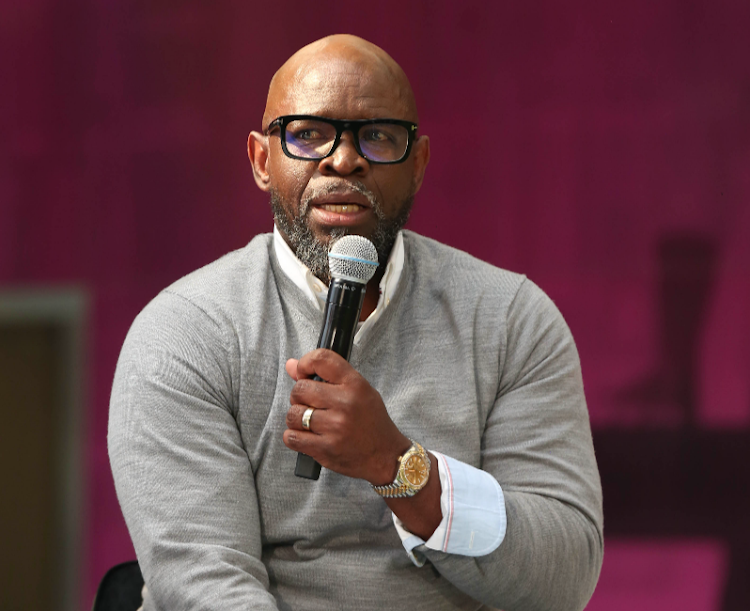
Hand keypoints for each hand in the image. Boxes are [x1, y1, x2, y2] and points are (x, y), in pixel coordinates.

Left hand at [283, 348, 410, 484]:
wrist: (385, 455)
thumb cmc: (371, 421)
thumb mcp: (358, 391)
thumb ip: (326, 376)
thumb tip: (290, 365)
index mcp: (355, 384)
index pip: (321, 359)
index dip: (304, 363)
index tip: (302, 372)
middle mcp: (345, 403)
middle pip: (300, 389)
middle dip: (299, 396)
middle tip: (310, 403)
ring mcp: (334, 427)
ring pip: (293, 414)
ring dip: (297, 418)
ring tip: (310, 421)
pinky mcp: (325, 449)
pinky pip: (291, 437)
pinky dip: (294, 437)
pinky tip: (307, 436)